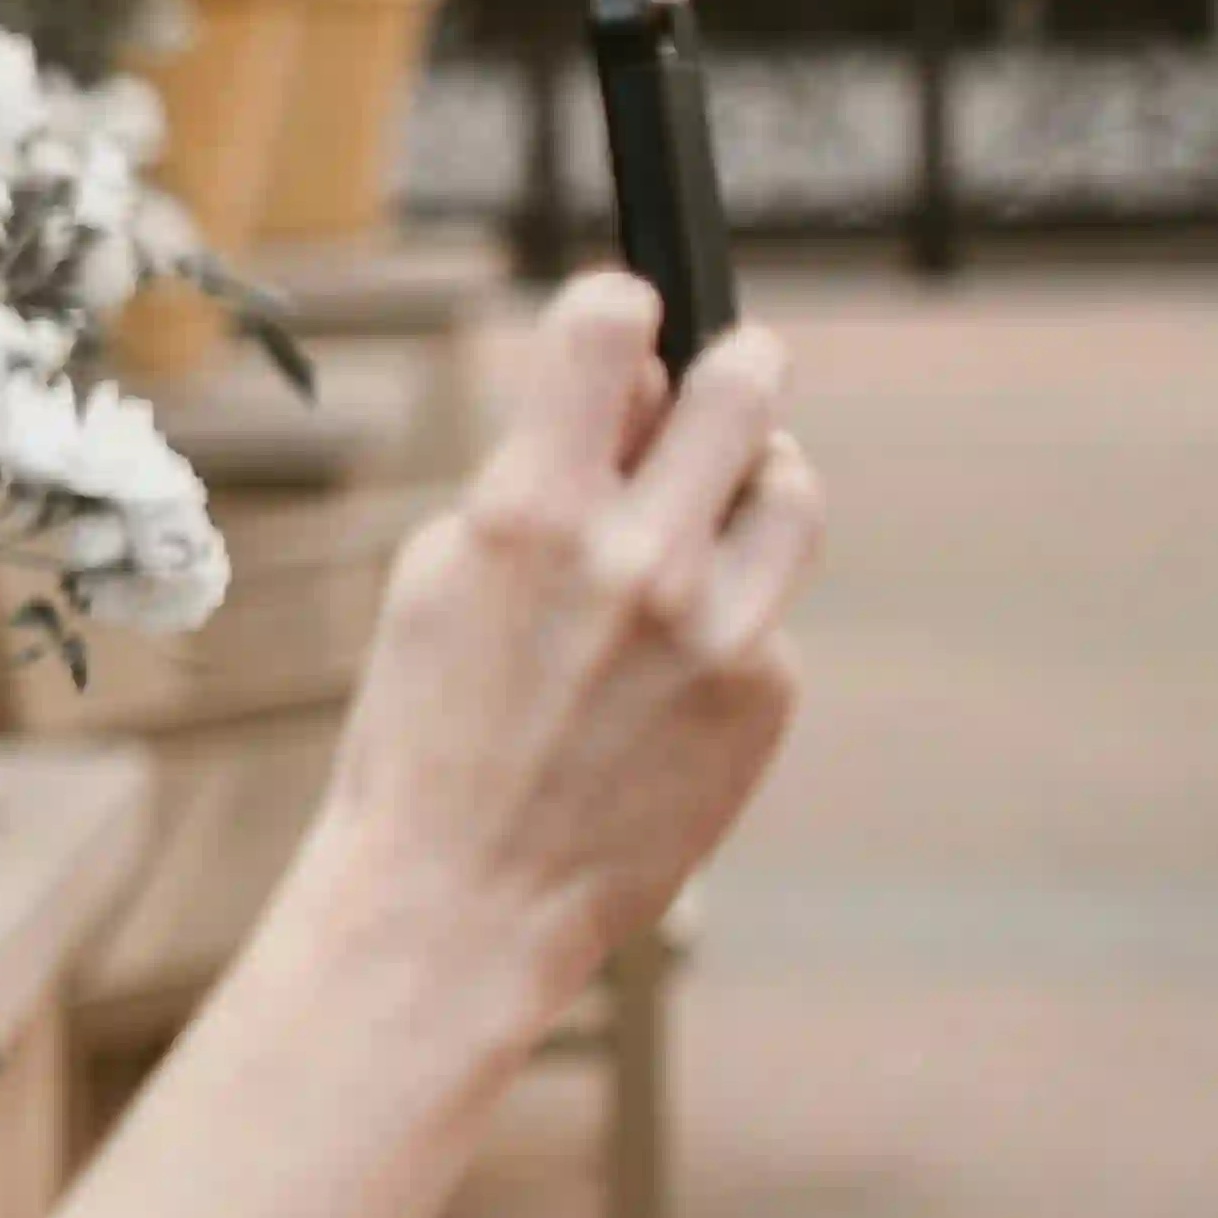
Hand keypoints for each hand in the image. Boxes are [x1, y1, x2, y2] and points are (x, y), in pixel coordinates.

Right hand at [316, 275, 824, 1025]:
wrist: (458, 905)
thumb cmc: (426, 738)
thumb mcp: (438, 583)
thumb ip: (537, 477)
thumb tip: (637, 394)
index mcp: (528, 516)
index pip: (613, 329)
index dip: (620, 312)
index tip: (624, 331)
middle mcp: (636, 559)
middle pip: (746, 381)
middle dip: (732, 368)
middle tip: (723, 382)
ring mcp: (717, 630)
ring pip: (791, 488)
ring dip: (750, 486)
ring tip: (699, 532)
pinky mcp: (766, 694)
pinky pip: (772, 610)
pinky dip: (731, 622)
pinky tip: (664, 680)